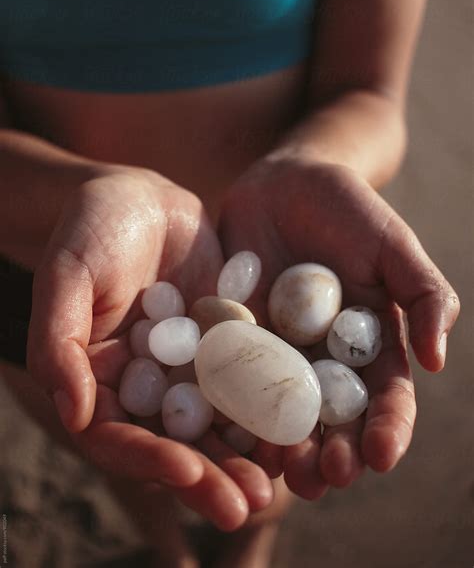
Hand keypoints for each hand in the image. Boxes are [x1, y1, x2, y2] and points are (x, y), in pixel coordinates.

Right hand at [26, 165, 272, 528]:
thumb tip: (75, 415)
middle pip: (176, 443)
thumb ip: (60, 341)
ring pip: (219, 420)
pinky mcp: (226, 342)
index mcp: (101, 381)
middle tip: (248, 502)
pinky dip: (273, 402)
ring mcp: (190, 367)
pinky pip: (250, 379)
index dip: (150, 460)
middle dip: (211, 475)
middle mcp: (147, 385)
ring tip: (284, 475)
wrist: (142, 196)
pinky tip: (303, 420)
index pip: (119, 437)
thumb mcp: (68, 274)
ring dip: (248, 452)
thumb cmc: (91, 228)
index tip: (188, 473)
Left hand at [219, 156, 459, 496]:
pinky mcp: (231, 339)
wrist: (282, 181)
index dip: (387, 428)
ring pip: (278, 413)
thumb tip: (437, 361)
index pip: (385, 397)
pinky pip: (229, 377)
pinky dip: (228, 406)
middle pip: (331, 420)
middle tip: (324, 478)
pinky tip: (224, 431)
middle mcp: (322, 360)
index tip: (381, 454)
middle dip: (331, 453)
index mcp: (368, 345)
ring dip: (280, 448)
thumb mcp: (392, 243)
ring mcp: (274, 353)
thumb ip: (423, 294)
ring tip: (278, 474)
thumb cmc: (347, 208)